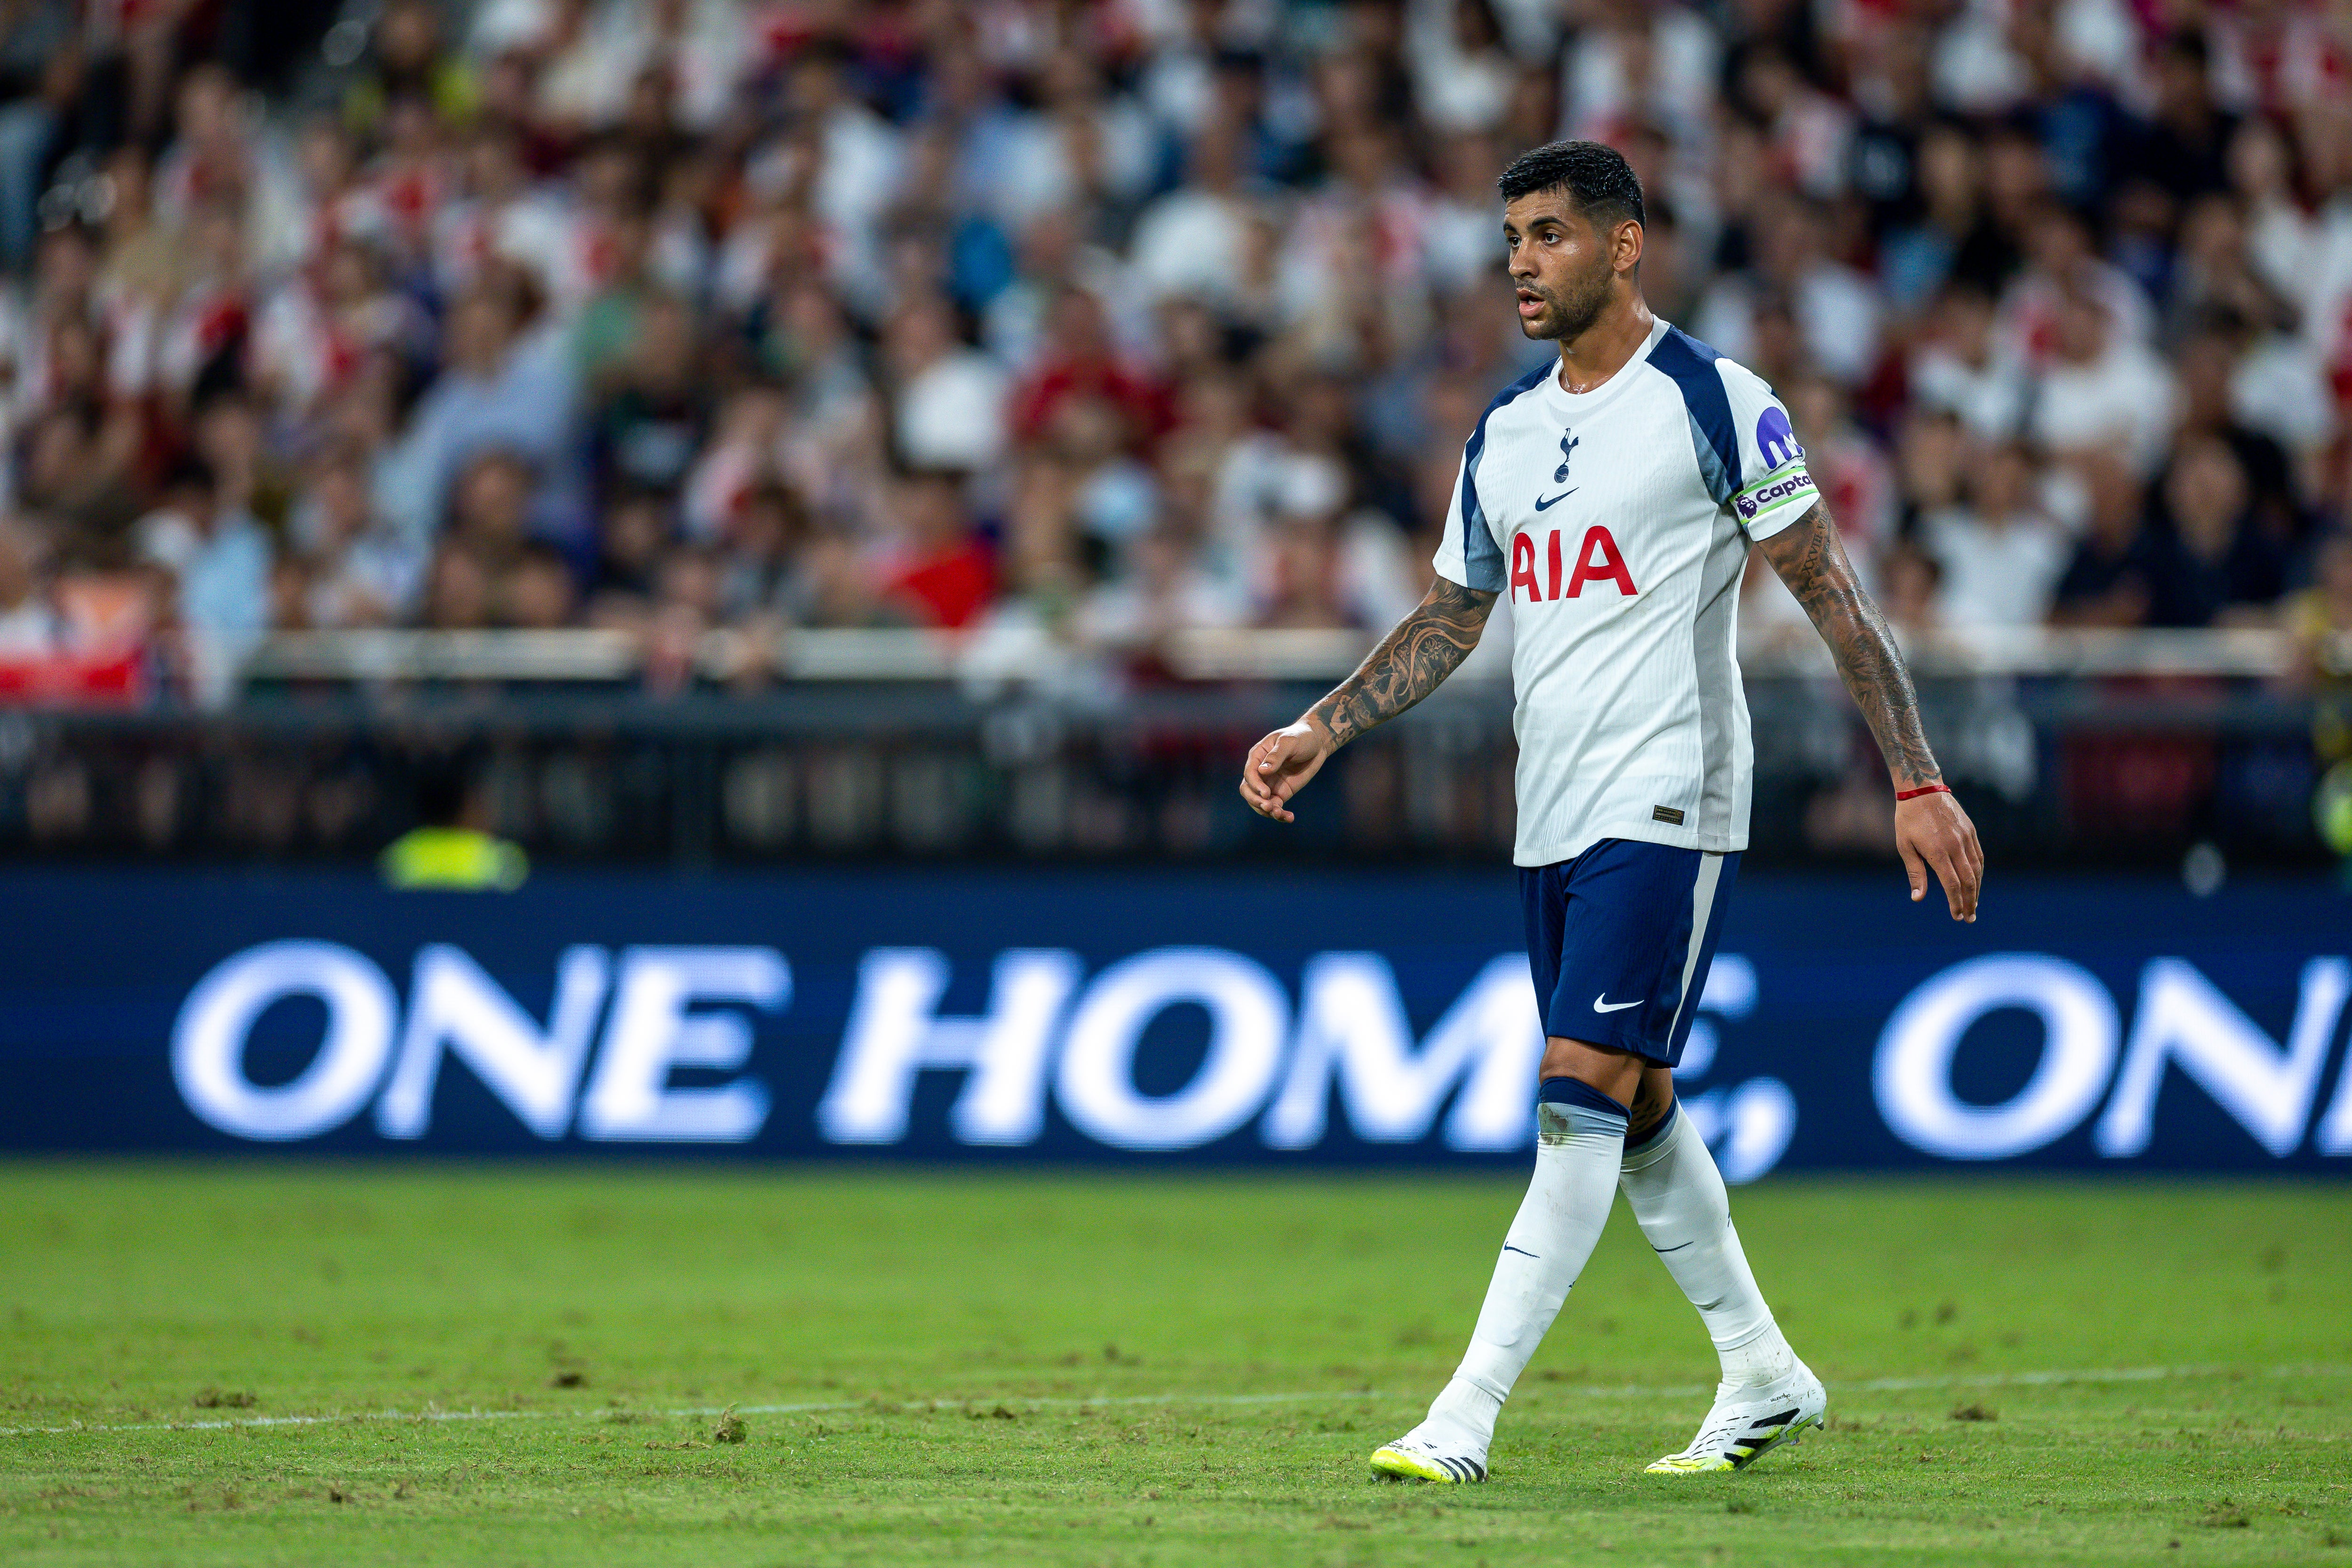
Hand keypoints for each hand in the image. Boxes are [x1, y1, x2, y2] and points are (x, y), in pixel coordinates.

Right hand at [1239, 719, 1333, 822]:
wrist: (1317, 743)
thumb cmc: (1301, 737)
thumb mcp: (1289, 742)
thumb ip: (1276, 756)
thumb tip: (1263, 771)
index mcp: (1258, 756)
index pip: (1249, 774)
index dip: (1255, 785)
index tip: (1266, 793)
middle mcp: (1260, 772)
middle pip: (1248, 791)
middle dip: (1256, 801)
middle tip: (1269, 806)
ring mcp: (1269, 784)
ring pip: (1259, 802)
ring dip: (1267, 811)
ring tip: (1280, 814)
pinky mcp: (1281, 793)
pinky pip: (1275, 807)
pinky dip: (1280, 814)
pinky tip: (1289, 818)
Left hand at [1896, 789, 1981, 921]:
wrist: (1922, 790)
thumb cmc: (1908, 819)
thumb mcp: (1905, 846)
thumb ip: (1915, 873)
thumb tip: (1918, 898)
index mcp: (1937, 851)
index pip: (1951, 884)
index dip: (1955, 902)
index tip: (1957, 916)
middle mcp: (1955, 845)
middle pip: (1968, 880)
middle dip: (1969, 901)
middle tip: (1969, 917)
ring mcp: (1966, 837)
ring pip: (1977, 869)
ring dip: (1976, 889)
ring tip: (1973, 904)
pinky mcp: (1971, 831)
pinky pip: (1979, 856)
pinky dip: (1979, 872)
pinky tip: (1976, 882)